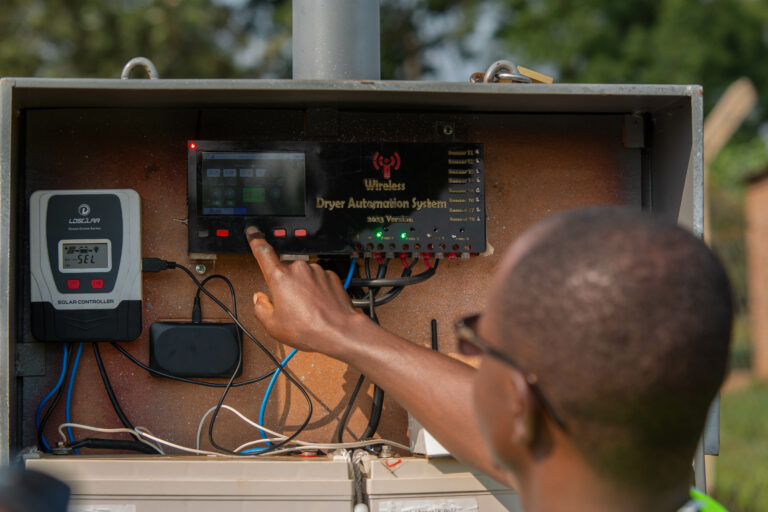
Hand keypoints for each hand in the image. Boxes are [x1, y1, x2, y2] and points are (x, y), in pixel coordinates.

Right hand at [246, 227, 368, 354]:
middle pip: (285, 272)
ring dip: (303, 288)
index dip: (256, 240)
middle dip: (286, 286)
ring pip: (303, 276)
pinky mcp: (331, 275)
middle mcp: (299, 269)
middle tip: (292, 306)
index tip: (253, 232)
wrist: (339, 331)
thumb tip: (260, 299)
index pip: (263, 252)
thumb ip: (261, 308)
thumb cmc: (308, 329)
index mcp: (280, 277)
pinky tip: (319, 305)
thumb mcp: (274, 325)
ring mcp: (317, 271)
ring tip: (308, 309)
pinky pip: (318, 280)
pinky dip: (317, 290)